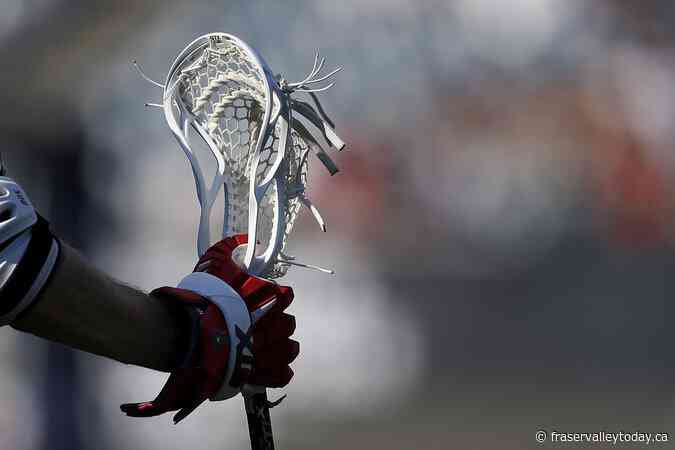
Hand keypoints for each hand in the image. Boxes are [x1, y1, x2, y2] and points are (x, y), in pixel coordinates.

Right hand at [121, 235, 297, 422]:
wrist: (191, 334)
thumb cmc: (203, 298)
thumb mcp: (215, 264)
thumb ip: (229, 247)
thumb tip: (242, 238)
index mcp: (271, 297)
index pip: (286, 296)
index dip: (274, 300)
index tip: (261, 303)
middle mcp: (278, 322)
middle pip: (288, 323)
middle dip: (275, 324)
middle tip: (256, 326)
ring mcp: (274, 348)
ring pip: (290, 348)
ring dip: (280, 346)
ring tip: (263, 348)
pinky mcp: (265, 371)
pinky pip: (283, 373)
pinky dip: (276, 371)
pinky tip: (264, 367)